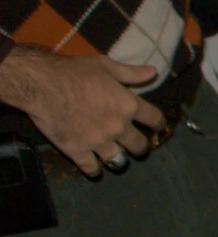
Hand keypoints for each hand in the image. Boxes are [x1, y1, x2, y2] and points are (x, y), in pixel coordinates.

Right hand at [0, 47, 162, 174]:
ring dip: (119, 159)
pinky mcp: (77, 151)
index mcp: (128, 105)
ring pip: (118, 160)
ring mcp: (98, 141)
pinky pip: (91, 167)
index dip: (158, 124)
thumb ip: (131, 73)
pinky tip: (95, 170)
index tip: (157, 127)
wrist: (41, 85)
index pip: (154, 119)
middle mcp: (118, 127)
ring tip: (117, 157)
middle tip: (137, 146)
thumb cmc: (74, 71)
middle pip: (139, 145)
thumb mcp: (106, 66)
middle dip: (140, 147)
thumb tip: (153, 72)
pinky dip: (94, 170)